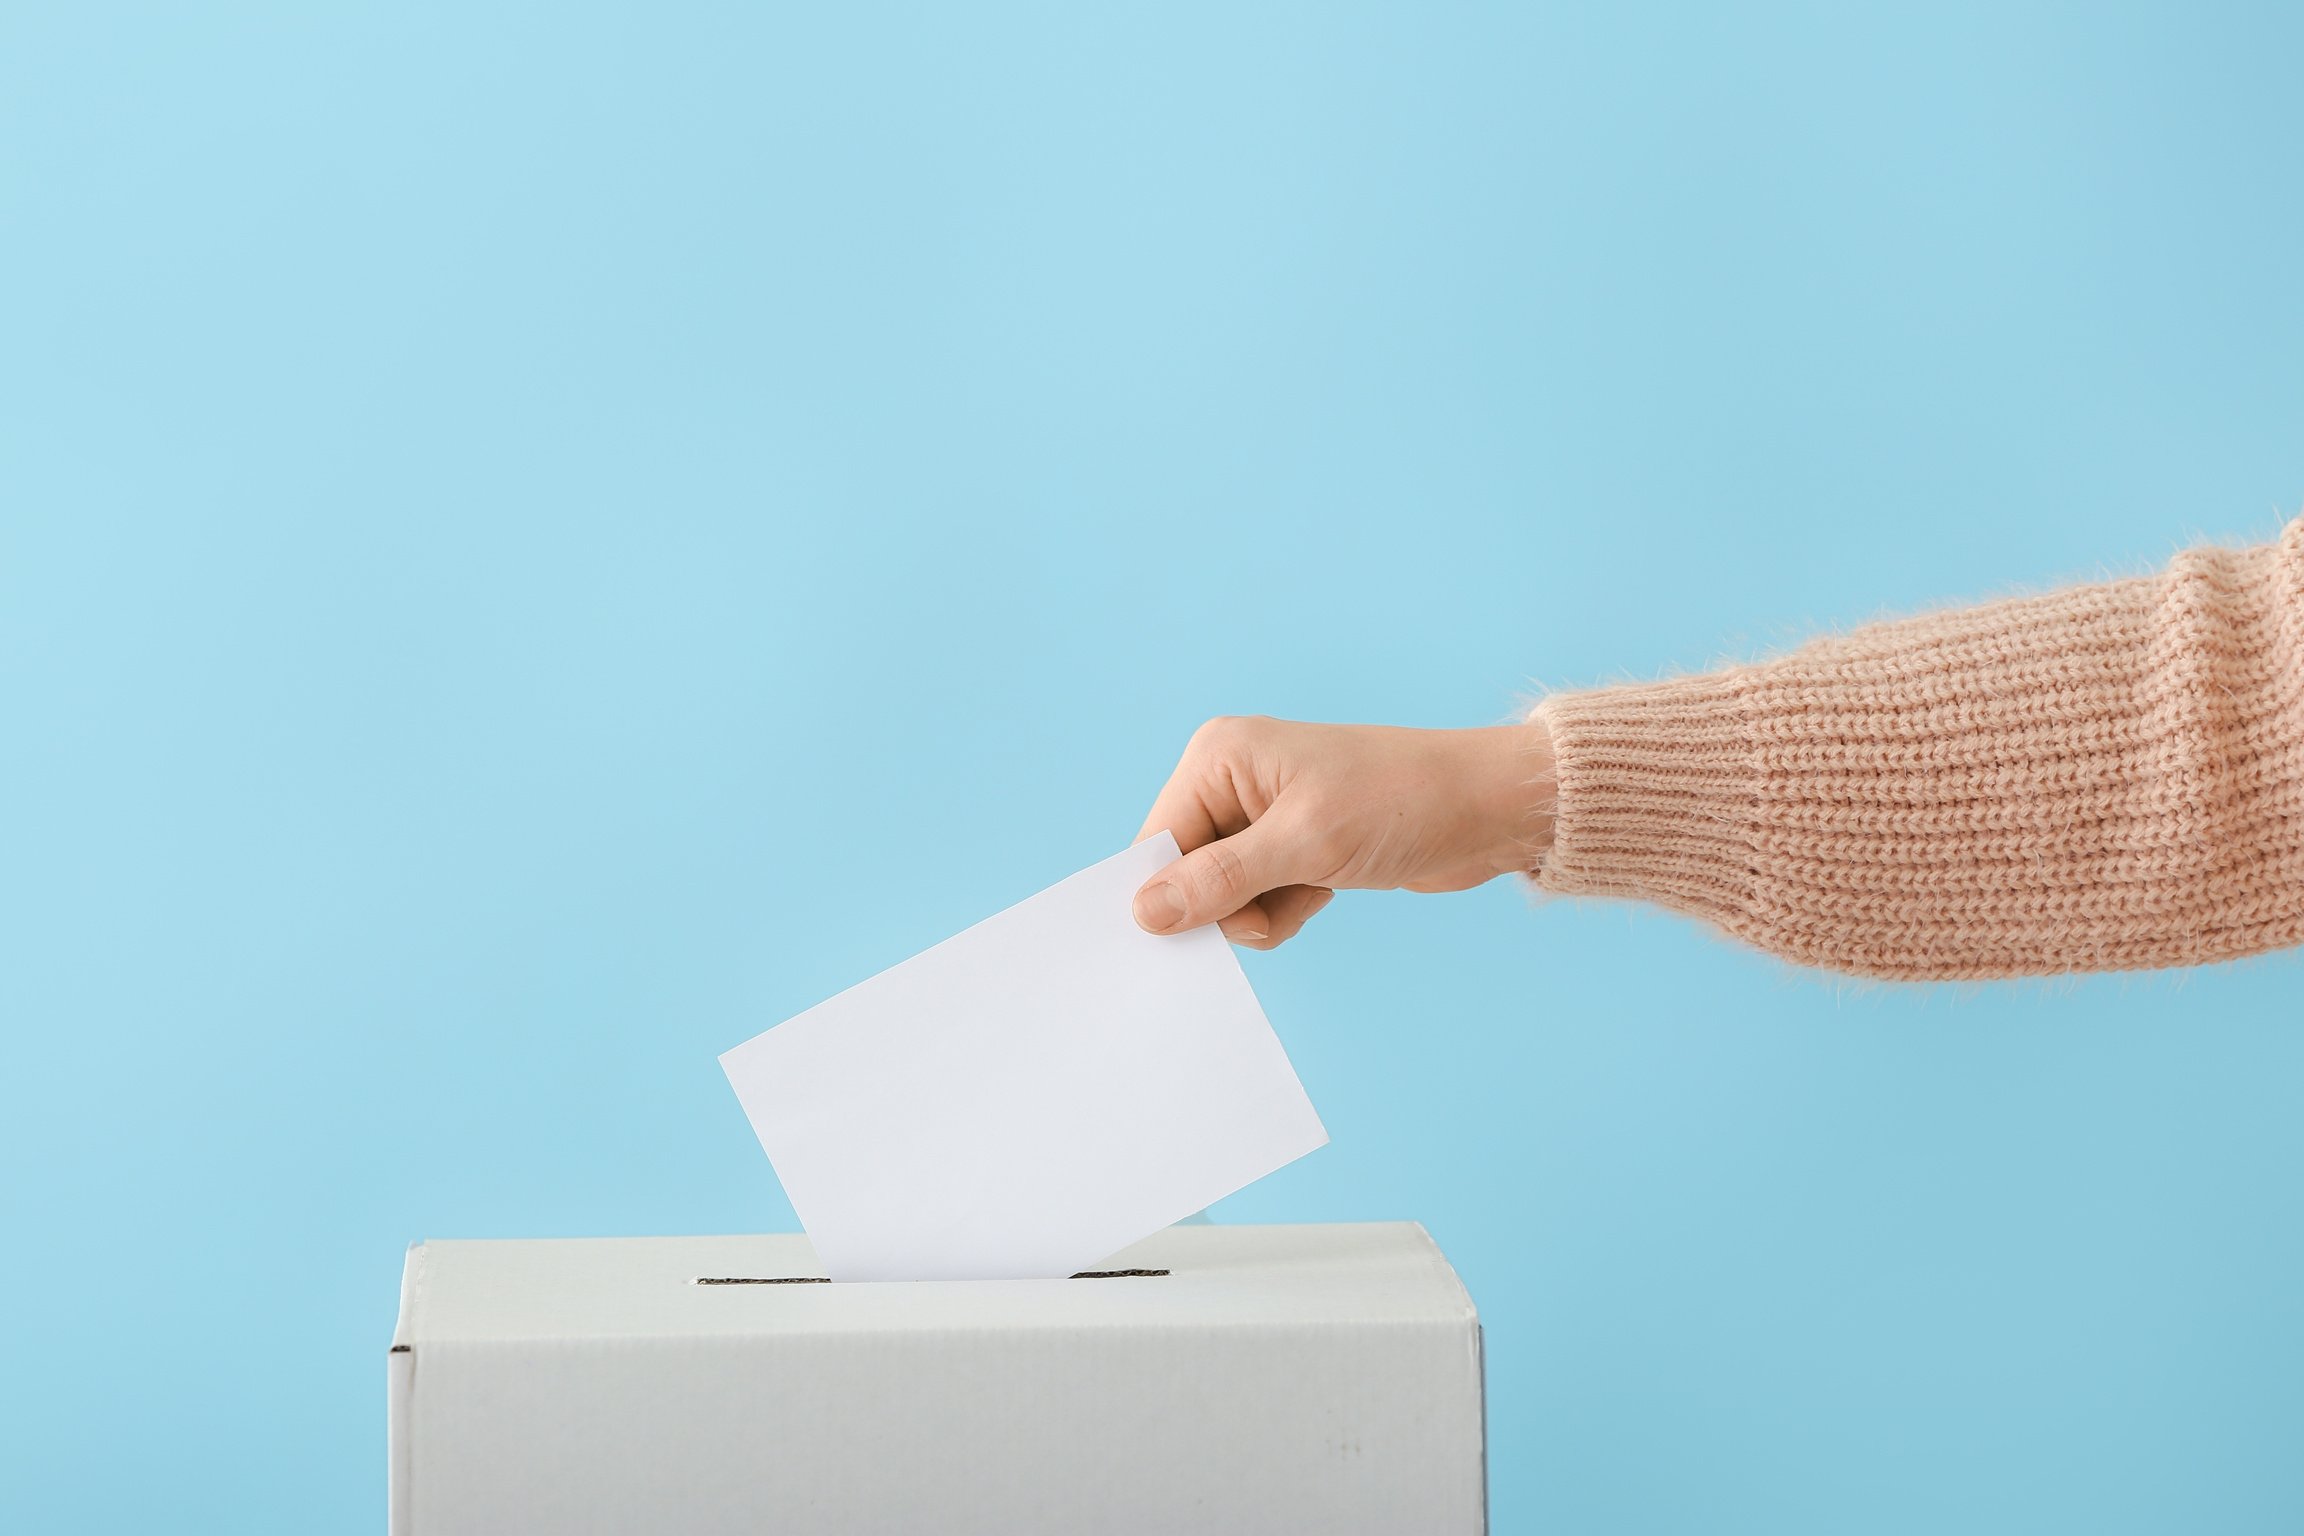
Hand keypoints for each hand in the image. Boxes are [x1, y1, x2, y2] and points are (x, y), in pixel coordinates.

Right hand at [1132, 716, 1556, 948]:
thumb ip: (1220, 880)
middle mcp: (1233, 780)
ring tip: (1312, 891)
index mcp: (1219, 757)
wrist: (1486, 809)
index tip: (1212, 927)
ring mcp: (1263, 814)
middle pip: (1187, 871)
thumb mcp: (1304, 845)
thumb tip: (1144, 913)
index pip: (1159, 841)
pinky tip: (1326, 891)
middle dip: (1228, 906)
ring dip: (1263, 913)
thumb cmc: (1400, 804)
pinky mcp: (1294, 844)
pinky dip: (1287, 910)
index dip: (1174, 894)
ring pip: (1224, 894)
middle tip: (1276, 905)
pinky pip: (1259, 899)